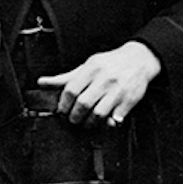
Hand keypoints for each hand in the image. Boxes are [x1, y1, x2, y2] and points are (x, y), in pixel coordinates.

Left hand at [37, 41, 161, 126]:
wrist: (140, 59)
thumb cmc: (111, 63)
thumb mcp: (88, 65)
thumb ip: (66, 77)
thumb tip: (43, 82)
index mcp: (92, 69)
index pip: (71, 90)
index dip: (63, 104)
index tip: (62, 110)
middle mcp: (104, 79)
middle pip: (82, 105)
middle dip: (74, 117)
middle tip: (73, 118)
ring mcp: (117, 91)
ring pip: (97, 115)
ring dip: (88, 123)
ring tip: (86, 121)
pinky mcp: (128, 101)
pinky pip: (114, 120)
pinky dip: (107, 124)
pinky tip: (105, 121)